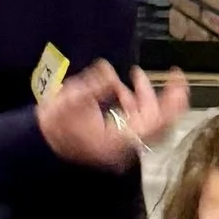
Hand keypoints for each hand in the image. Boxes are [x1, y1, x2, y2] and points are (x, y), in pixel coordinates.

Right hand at [36, 61, 190, 169]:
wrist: (40, 146)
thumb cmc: (53, 128)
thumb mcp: (68, 103)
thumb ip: (92, 87)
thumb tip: (109, 72)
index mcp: (120, 139)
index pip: (158, 122)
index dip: (172, 101)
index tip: (178, 80)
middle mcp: (126, 145)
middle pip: (159, 123)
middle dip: (166, 97)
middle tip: (173, 75)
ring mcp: (121, 143)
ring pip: (147, 120)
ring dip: (144, 97)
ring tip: (134, 74)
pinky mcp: (115, 139)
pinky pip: (134, 121)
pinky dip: (132, 103)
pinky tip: (119, 88)